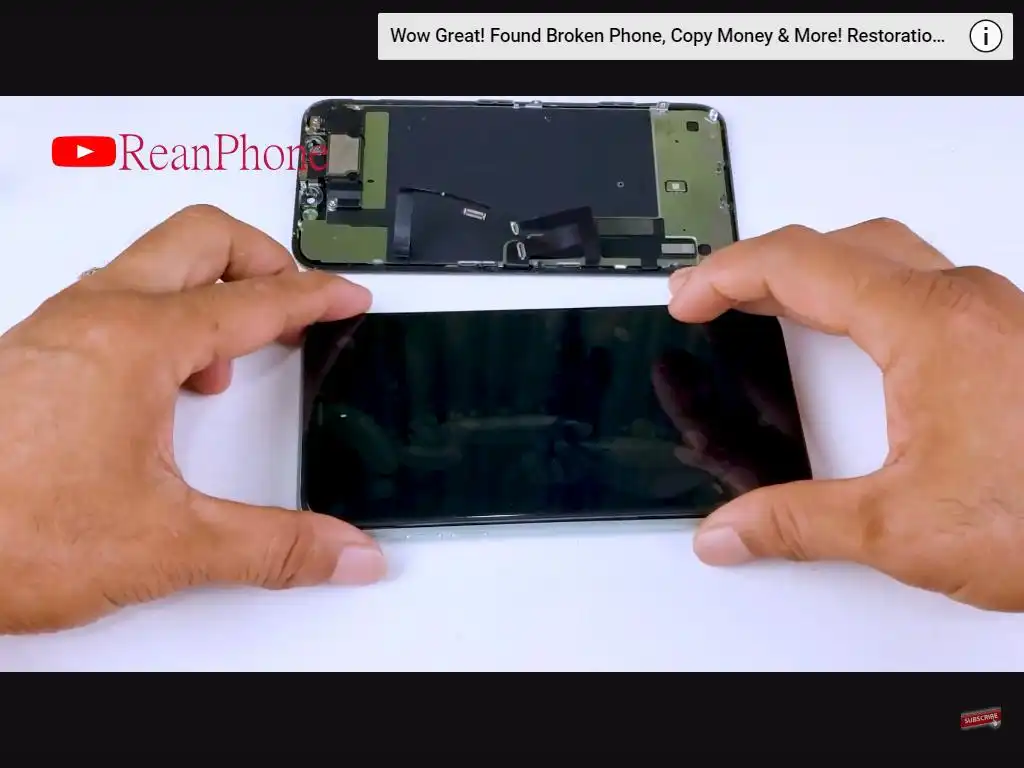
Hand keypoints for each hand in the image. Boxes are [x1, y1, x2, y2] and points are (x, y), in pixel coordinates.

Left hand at [0, 205, 385, 633]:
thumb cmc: (6, 533)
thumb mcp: (168, 544)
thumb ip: (273, 545)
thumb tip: (345, 549)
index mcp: (137, 343)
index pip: (256, 301)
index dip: (315, 298)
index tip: (346, 297)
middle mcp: (93, 318)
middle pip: (202, 238)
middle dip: (263, 257)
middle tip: (296, 294)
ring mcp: (56, 329)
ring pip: (152, 263)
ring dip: (208, 287)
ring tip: (234, 348)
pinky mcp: (32, 353)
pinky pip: (113, 299)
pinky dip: (161, 315)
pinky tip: (163, 382)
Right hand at [669, 218, 1023, 610]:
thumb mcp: (904, 528)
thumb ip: (799, 525)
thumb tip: (731, 532)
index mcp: (926, 325)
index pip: (798, 264)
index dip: (726, 273)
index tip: (689, 295)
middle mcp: (965, 303)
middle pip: (840, 244)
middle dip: (766, 263)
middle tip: (720, 294)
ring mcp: (994, 316)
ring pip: (886, 259)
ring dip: (821, 273)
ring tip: (775, 308)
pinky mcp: (1011, 340)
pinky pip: (922, 288)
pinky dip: (867, 297)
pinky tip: (861, 348)